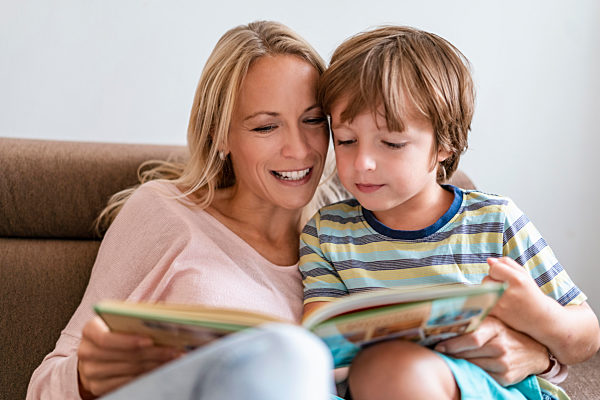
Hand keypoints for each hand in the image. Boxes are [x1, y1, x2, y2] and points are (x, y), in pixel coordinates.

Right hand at [77, 316, 179, 397]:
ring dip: (154, 364)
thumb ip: (133, 319)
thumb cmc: (113, 332)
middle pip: (123, 355)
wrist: (93, 355)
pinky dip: (146, 375)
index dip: (129, 341)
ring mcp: (90, 372)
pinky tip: (161, 368)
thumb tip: (162, 319)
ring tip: (173, 358)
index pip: (106, 338)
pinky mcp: (97, 387)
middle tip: (175, 350)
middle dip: (153, 352)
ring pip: (128, 370)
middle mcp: (86, 351)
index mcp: (90, 330)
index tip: (151, 340)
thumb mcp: (117, 322)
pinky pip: (126, 383)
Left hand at [434, 316, 549, 385]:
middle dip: (451, 354)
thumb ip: (474, 323)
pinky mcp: (505, 378)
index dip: (453, 344)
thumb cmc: (505, 334)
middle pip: (469, 354)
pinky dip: (470, 373)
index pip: (472, 338)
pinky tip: (464, 369)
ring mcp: (504, 364)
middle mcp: (501, 346)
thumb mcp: (493, 323)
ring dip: (458, 364)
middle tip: (437, 353)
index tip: (438, 345)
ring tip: (448, 360)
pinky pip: (481, 376)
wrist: (533, 351)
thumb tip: (447, 323)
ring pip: (473, 366)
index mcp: (495, 328)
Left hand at [482, 257, 552, 334]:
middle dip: (492, 281)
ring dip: (489, 291)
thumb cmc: (530, 294)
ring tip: (503, 296)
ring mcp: (502, 304)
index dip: (496, 271)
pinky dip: (487, 301)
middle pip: (486, 279)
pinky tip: (499, 304)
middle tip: (505, 288)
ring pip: (483, 290)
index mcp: (517, 279)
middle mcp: (509, 291)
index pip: (493, 268)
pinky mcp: (497, 313)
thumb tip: (489, 260)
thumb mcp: (524, 275)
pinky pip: (483, 302)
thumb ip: (507, 264)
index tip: (503, 276)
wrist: (540, 318)